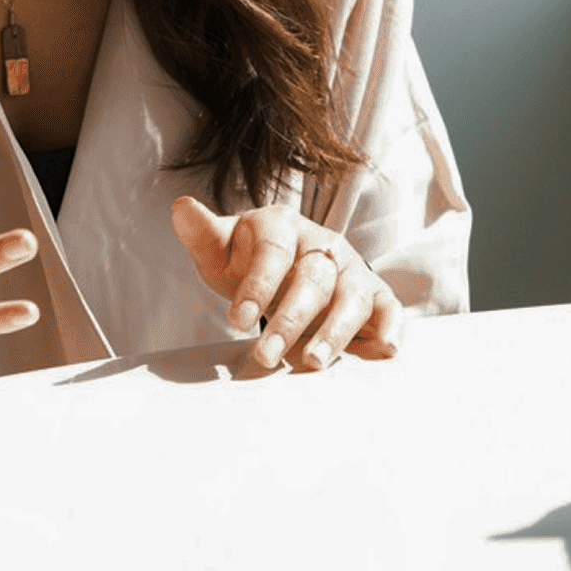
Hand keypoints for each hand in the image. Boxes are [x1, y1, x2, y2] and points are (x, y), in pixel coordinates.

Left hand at [171, 198, 403, 373]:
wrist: (287, 267)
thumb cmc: (250, 261)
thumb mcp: (222, 250)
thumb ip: (203, 235)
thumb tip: (181, 208)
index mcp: (283, 226)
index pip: (274, 251)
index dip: (258, 285)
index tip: (238, 320)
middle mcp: (323, 244)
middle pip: (314, 278)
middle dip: (290, 320)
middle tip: (265, 356)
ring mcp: (352, 269)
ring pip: (352, 296)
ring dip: (335, 332)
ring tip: (311, 363)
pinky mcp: (374, 295)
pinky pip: (388, 309)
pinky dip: (389, 329)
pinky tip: (380, 351)